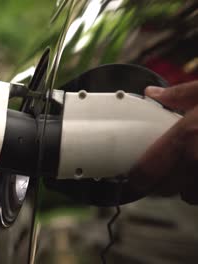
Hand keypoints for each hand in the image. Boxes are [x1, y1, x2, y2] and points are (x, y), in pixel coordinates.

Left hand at [131, 80, 197, 203]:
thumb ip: (178, 95)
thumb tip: (152, 92)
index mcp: (186, 135)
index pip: (147, 170)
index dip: (134, 181)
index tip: (129, 182)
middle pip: (165, 188)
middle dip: (161, 182)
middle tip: (164, 171)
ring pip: (189, 196)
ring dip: (187, 187)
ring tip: (192, 169)